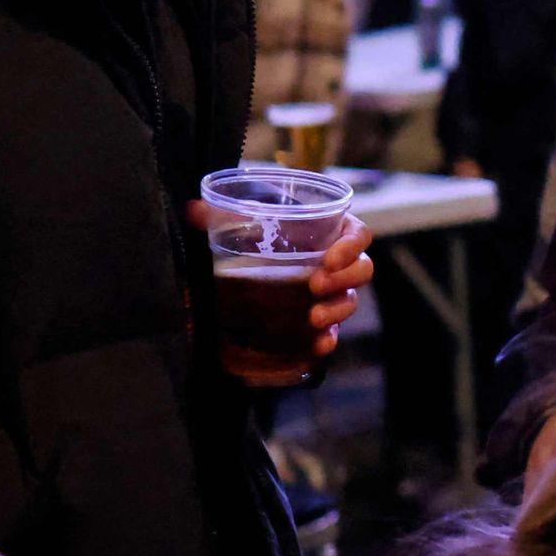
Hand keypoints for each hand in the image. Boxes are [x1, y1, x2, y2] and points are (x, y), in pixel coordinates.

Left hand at [186, 206, 370, 363]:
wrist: (247, 266)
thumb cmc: (257, 236)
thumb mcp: (240, 223)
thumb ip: (219, 215)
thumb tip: (193, 211)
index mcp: (330, 231)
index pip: (358, 234)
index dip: (350, 246)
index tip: (329, 258)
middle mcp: (337, 263)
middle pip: (362, 270)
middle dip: (344, 279)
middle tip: (314, 284)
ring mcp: (332, 293)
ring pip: (350, 300)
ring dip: (336, 309)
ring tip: (313, 317)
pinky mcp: (320, 319)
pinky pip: (334, 330)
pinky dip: (329, 338)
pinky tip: (319, 345)